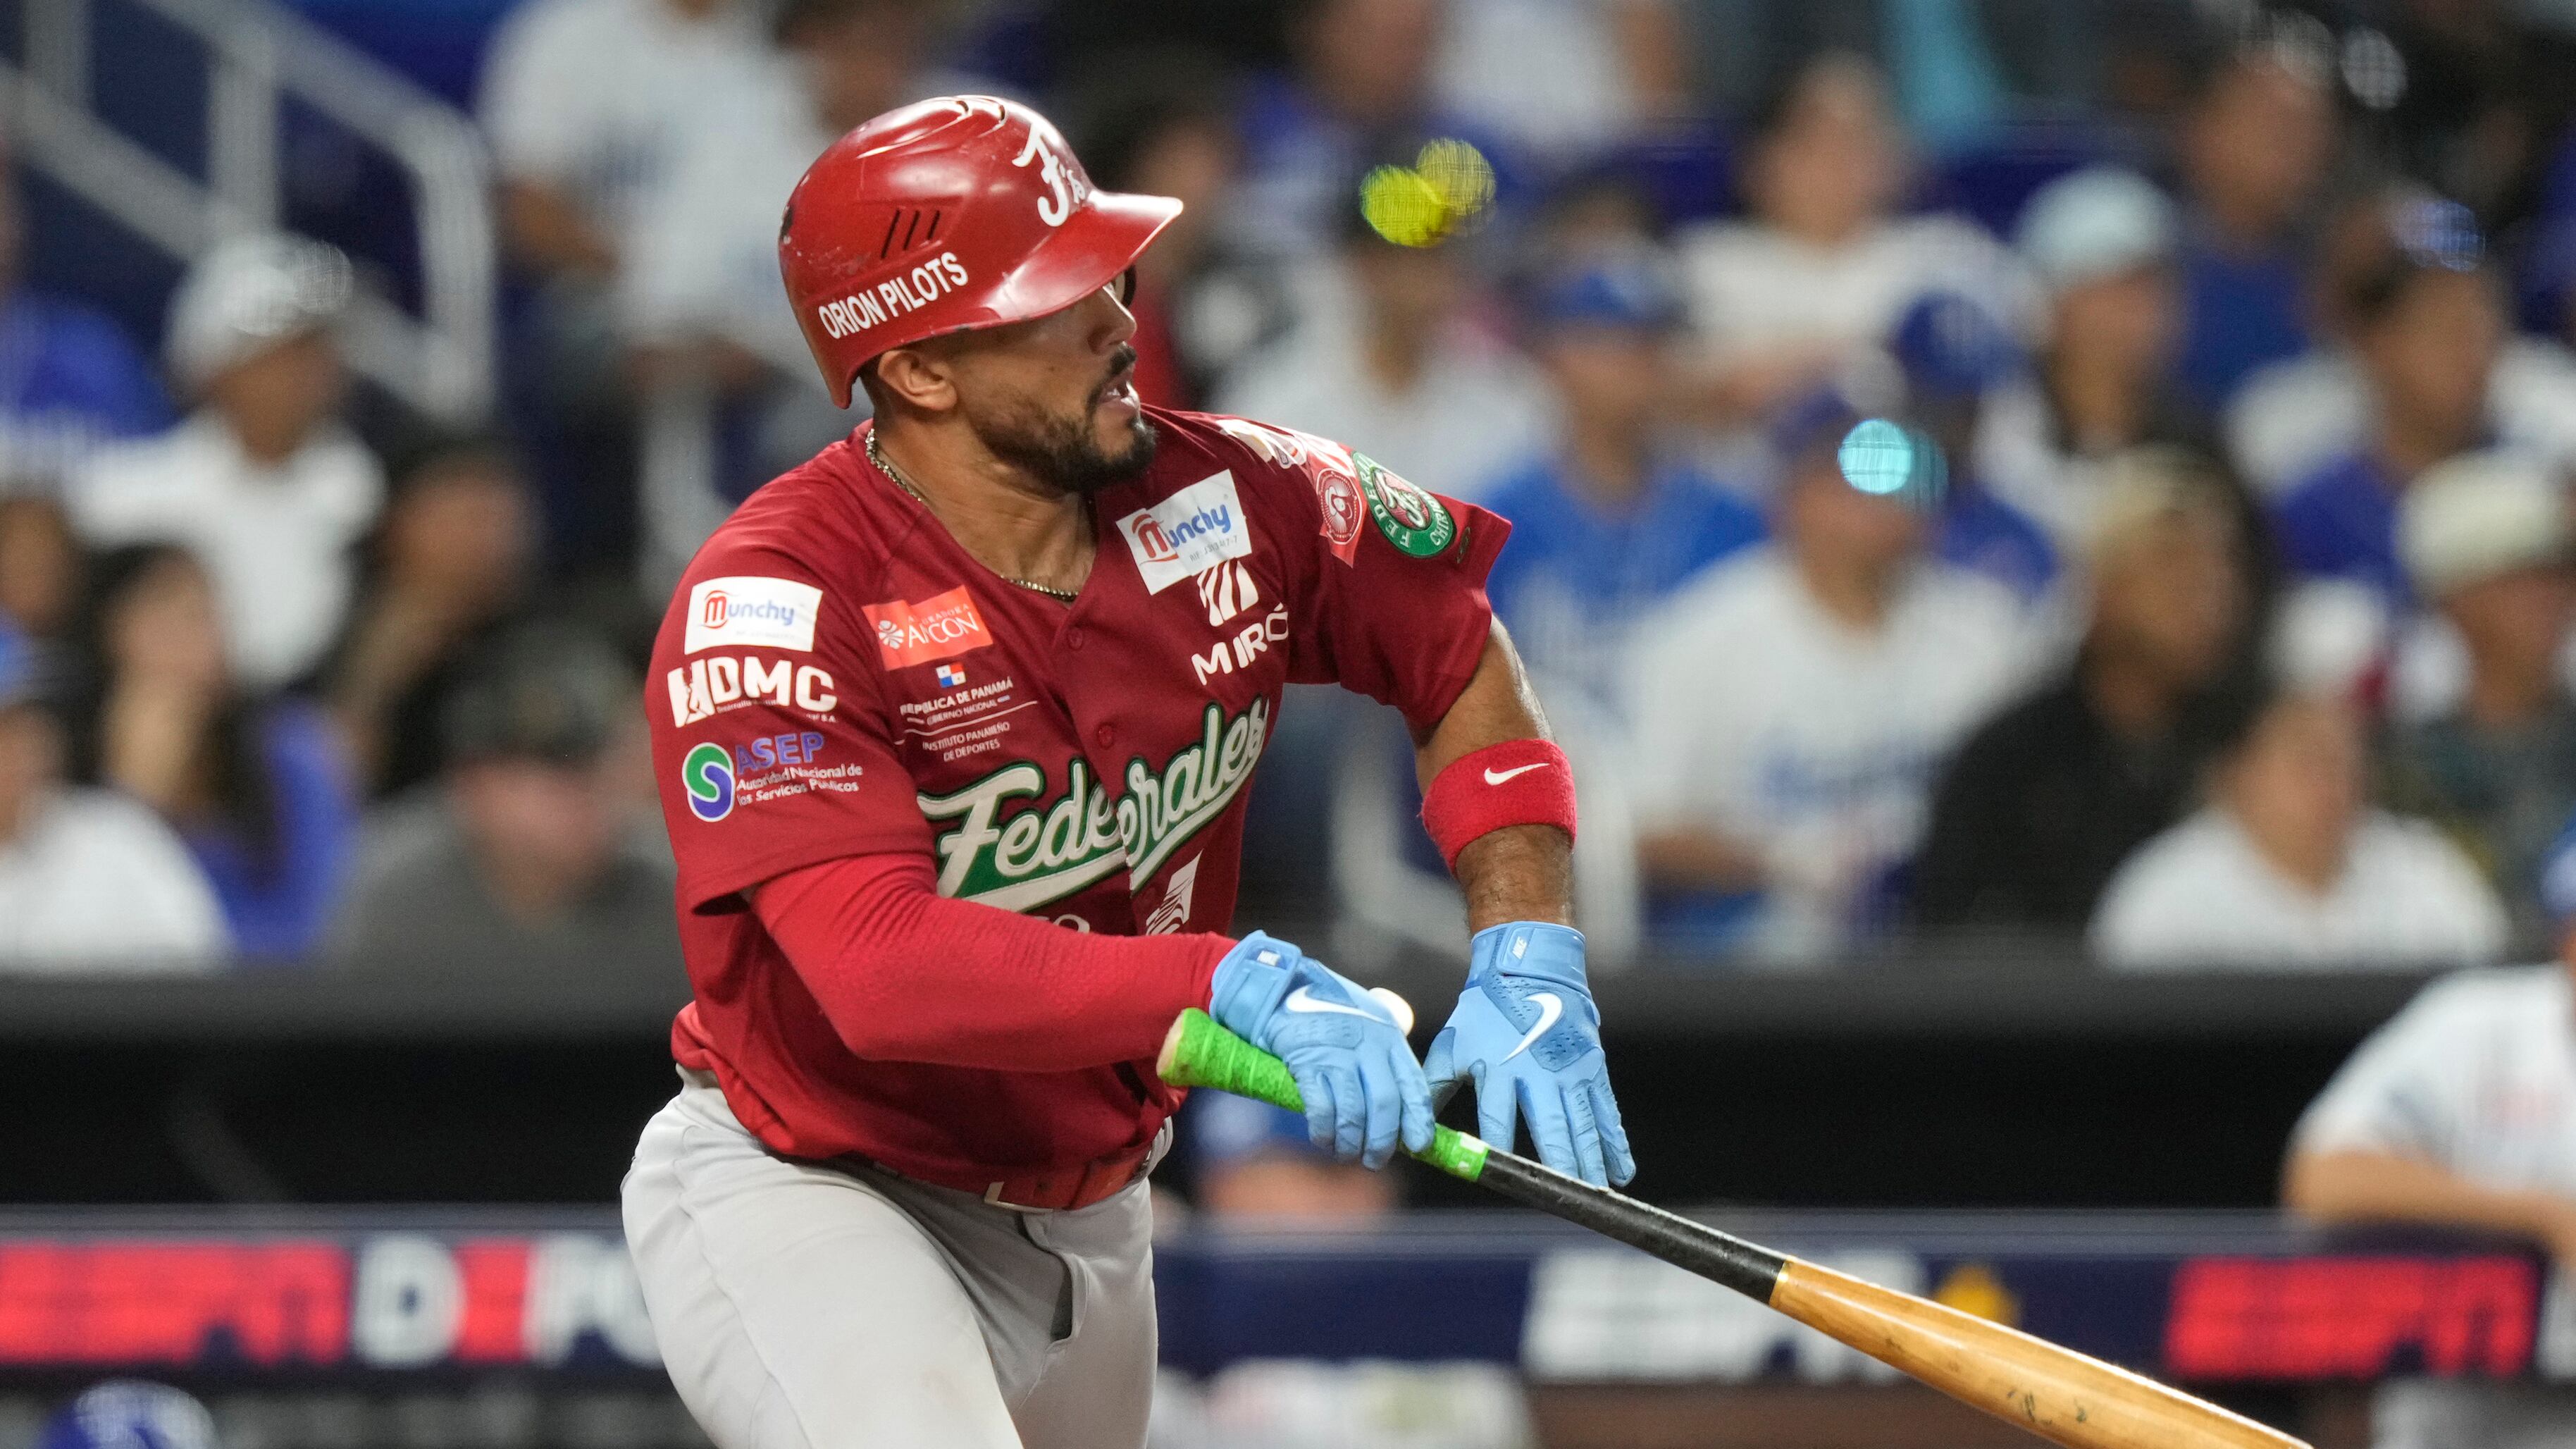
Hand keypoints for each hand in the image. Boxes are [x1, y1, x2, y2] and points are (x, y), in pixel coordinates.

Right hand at [1208, 932, 1433, 1168]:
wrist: (1286, 988)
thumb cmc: (1333, 1009)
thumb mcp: (1373, 1019)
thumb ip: (1391, 1051)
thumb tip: (1408, 1096)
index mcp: (1389, 1038)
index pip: (1413, 1085)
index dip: (1419, 1120)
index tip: (1419, 1145)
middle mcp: (1367, 1046)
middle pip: (1385, 1104)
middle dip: (1382, 1141)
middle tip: (1375, 1161)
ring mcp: (1337, 1054)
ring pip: (1354, 1112)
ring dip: (1351, 1142)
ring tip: (1347, 1154)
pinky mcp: (1307, 1063)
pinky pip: (1321, 1108)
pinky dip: (1324, 1131)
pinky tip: (1323, 1139)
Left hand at [1425, 922, 1632, 1186]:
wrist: (1528, 970)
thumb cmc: (1483, 1013)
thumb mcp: (1452, 1046)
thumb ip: (1434, 1088)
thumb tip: (1414, 1130)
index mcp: (1498, 1068)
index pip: (1497, 1118)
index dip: (1500, 1149)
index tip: (1504, 1179)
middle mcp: (1536, 1072)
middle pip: (1550, 1125)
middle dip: (1561, 1163)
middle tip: (1568, 1195)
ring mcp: (1568, 1070)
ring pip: (1583, 1123)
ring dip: (1593, 1159)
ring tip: (1597, 1190)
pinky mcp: (1592, 1067)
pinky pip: (1607, 1110)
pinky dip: (1615, 1141)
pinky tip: (1622, 1170)